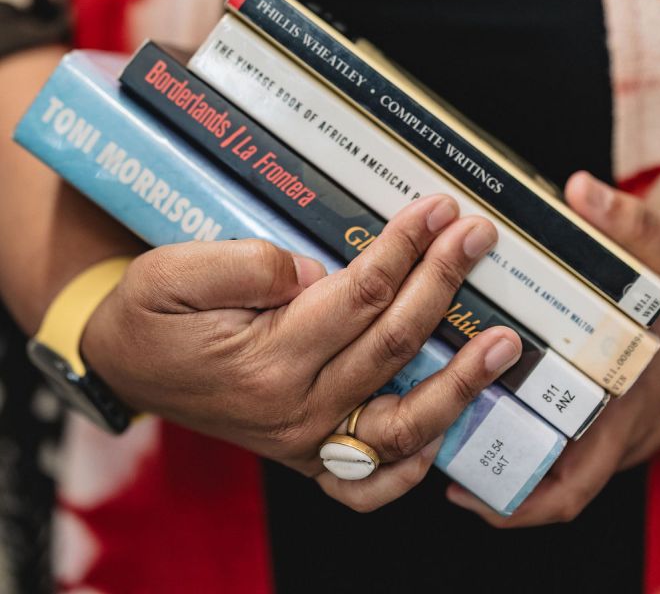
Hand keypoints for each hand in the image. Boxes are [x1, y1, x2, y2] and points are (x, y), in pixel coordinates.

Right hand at [82, 194, 521, 511]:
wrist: (123, 366)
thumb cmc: (150, 315)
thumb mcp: (173, 270)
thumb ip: (245, 266)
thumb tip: (314, 272)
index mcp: (267, 359)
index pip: (360, 296)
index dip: (404, 249)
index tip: (436, 210)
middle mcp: (295, 409)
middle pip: (392, 344)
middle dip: (442, 284)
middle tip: (477, 237)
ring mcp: (305, 441)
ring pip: (401, 422)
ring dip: (461, 382)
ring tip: (504, 344)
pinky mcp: (306, 455)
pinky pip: (369, 482)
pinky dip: (413, 463)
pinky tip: (447, 428)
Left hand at [445, 171, 659, 525]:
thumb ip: (630, 224)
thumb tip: (581, 191)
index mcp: (623, 408)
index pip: (571, 483)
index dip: (517, 499)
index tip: (462, 488)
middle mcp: (612, 433)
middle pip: (546, 483)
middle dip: (491, 473)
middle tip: (435, 449)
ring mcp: (609, 430)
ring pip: (549, 464)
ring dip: (501, 451)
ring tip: (443, 426)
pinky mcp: (605, 418)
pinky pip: (561, 443)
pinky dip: (526, 434)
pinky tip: (484, 400)